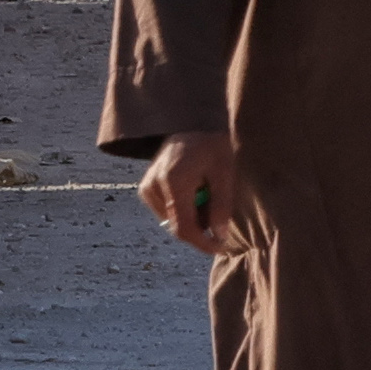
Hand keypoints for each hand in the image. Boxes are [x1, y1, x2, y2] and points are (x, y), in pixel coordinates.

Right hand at [140, 129, 260, 256]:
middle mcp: (155, 186)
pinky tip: (193, 196)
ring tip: (207, 200)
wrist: (190, 123)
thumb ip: (221, 205)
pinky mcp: (146, 188)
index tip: (220, 246)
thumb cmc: (211, 145)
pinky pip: (165, 212)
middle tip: (219, 222)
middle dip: (199, 232)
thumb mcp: (224, 172)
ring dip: (191, 221)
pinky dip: (181, 212)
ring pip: (170, 222)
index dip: (202, 243)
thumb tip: (219, 236)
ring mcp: (147, 187)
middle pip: (176, 227)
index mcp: (174, 181)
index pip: (184, 227)